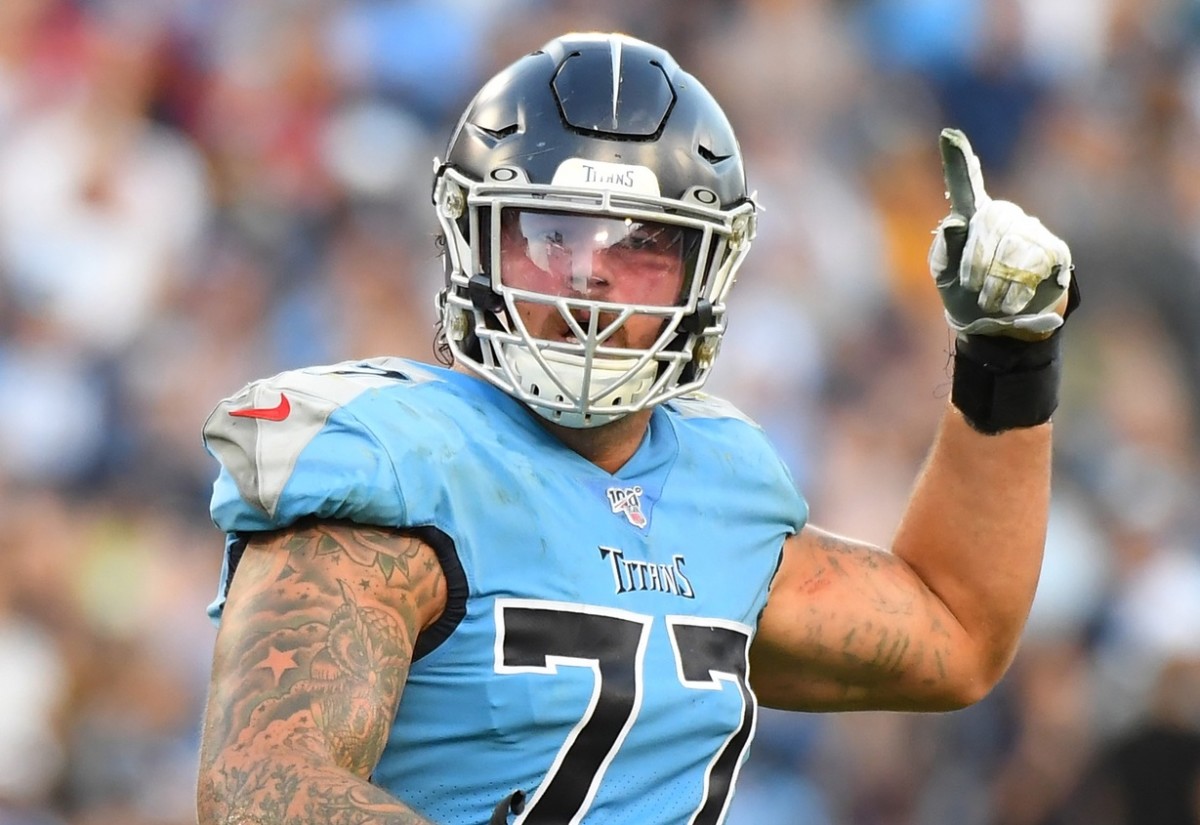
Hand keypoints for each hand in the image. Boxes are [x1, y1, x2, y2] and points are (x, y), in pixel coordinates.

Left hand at [928, 128, 1072, 339]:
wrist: (1002, 329)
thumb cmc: (968, 300)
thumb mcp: (947, 279)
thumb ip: (947, 250)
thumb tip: (956, 221)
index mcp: (972, 221)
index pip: (964, 188)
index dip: (957, 162)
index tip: (948, 135)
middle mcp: (1002, 219)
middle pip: (992, 221)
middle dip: (979, 257)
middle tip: (973, 286)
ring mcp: (1030, 231)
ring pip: (1014, 244)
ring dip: (997, 278)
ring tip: (991, 299)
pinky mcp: (1054, 251)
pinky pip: (1036, 261)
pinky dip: (1019, 285)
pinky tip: (1014, 298)